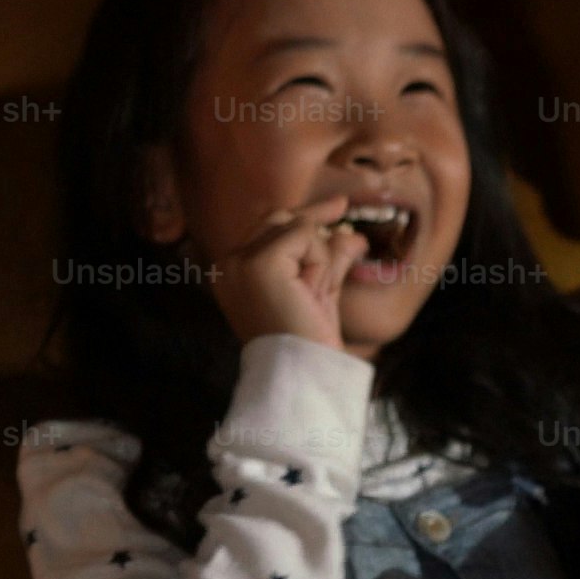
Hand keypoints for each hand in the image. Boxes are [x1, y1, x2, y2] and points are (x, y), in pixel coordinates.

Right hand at [204, 195, 362, 352]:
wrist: (303, 371)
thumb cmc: (309, 340)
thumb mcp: (318, 292)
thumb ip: (327, 259)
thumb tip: (351, 233)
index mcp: (233, 273)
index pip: (270, 229)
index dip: (307, 218)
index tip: (340, 206)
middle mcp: (228, 264)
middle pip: (280, 218)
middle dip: (317, 225)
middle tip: (344, 207)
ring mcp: (240, 262)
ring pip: (297, 227)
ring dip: (321, 259)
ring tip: (314, 296)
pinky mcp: (259, 264)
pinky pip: (306, 236)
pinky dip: (321, 263)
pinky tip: (313, 292)